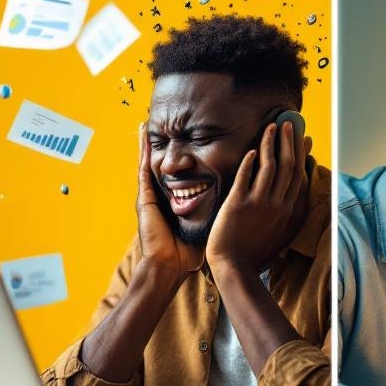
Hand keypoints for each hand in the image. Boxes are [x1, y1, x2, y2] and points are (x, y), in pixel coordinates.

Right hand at [135, 122, 203, 274]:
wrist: (170, 266)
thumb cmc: (190, 250)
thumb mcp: (207, 223)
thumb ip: (218, 210)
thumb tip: (243, 200)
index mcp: (176, 199)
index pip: (181, 171)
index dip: (184, 154)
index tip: (191, 135)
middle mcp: (162, 193)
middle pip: (165, 163)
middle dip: (164, 143)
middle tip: (167, 120)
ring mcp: (152, 194)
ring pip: (152, 161)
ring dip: (149, 141)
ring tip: (148, 120)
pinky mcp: (144, 198)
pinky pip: (143, 170)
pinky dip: (142, 151)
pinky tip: (143, 135)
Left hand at [205, 120, 307, 272]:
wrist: (236, 269)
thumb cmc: (255, 254)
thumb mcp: (280, 235)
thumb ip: (287, 217)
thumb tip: (291, 203)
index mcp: (288, 210)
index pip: (299, 176)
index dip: (301, 154)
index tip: (303, 139)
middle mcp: (278, 204)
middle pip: (288, 166)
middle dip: (289, 142)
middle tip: (289, 123)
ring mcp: (259, 203)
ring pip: (270, 166)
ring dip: (271, 144)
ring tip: (271, 128)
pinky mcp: (239, 204)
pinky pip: (247, 177)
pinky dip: (251, 162)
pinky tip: (252, 150)